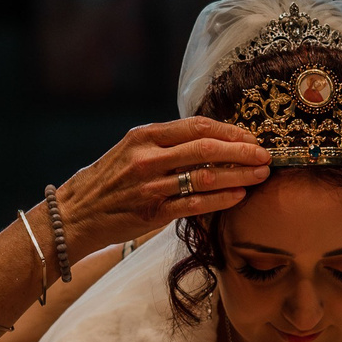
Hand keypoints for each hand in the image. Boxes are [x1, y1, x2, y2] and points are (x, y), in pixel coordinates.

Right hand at [53, 117, 268, 254]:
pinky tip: (240, 197)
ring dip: (239, 176)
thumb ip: (164, 143)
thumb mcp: (130, 150)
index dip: (229, 130)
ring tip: (260, 176)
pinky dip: (222, 200)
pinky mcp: (153, 213)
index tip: (251, 136)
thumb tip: (208, 139)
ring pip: (206, 176)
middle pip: (206, 148)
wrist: (75, 214)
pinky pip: (196, 204)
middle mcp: (148, 157)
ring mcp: (151, 186)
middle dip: (242, 151)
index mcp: (144, 136)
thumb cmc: (107, 181)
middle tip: (266, 155)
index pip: (197, 126)